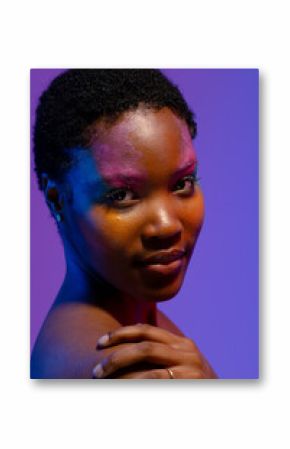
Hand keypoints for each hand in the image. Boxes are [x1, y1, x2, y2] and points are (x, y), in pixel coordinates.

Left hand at [92, 323, 217, 378]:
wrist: (220, 401)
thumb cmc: (194, 387)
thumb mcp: (181, 367)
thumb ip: (162, 356)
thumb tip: (127, 351)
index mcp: (180, 343)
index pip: (145, 330)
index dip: (120, 333)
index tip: (99, 343)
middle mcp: (185, 349)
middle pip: (143, 341)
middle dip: (116, 352)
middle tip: (96, 367)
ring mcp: (189, 363)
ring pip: (146, 353)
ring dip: (119, 363)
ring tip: (101, 375)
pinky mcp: (189, 379)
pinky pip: (156, 376)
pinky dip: (136, 379)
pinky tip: (121, 384)